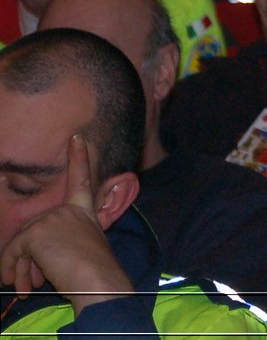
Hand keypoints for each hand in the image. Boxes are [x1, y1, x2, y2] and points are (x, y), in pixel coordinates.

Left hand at [0, 135, 132, 312]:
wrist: (97, 281)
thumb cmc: (93, 274)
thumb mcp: (80, 251)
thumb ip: (60, 243)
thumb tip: (24, 256)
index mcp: (85, 212)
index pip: (81, 181)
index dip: (79, 158)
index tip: (77, 137)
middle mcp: (69, 210)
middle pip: (33, 230)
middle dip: (25, 259)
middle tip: (29, 284)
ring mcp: (52, 218)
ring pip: (21, 243)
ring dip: (18, 268)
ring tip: (25, 288)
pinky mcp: (37, 232)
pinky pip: (13, 252)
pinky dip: (11, 269)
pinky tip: (21, 284)